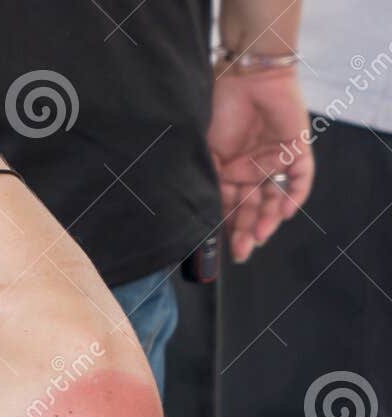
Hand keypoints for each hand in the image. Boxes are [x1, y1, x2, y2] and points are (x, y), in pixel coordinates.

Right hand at [208, 67, 313, 261]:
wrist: (244, 76)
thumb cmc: (218, 110)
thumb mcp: (206, 153)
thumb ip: (209, 181)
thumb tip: (205, 213)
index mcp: (228, 172)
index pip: (229, 207)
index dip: (226, 228)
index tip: (221, 249)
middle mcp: (252, 170)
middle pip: (252, 208)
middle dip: (247, 231)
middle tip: (243, 251)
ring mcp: (274, 161)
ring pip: (275, 199)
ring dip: (269, 219)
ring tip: (260, 235)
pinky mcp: (296, 149)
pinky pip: (300, 179)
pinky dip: (294, 196)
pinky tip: (283, 212)